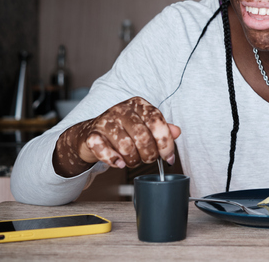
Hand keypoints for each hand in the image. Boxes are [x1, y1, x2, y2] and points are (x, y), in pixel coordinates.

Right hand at [53, 97, 180, 176]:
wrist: (92, 134)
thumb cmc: (124, 130)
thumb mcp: (145, 126)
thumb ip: (162, 129)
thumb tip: (177, 132)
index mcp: (138, 105)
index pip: (157, 122)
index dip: (165, 143)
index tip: (168, 158)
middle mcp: (121, 109)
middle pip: (142, 136)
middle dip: (149, 154)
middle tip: (148, 159)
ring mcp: (105, 121)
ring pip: (125, 146)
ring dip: (133, 160)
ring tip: (133, 161)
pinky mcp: (91, 135)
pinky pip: (104, 151)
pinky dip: (113, 160)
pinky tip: (119, 163)